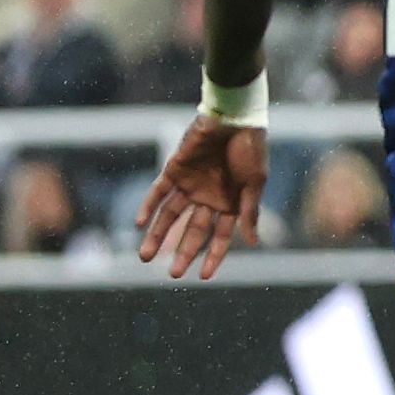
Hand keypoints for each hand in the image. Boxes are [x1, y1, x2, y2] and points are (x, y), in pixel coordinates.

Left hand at [134, 118, 267, 280]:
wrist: (234, 117)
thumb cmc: (251, 149)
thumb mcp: (255, 182)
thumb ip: (250, 211)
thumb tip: (253, 242)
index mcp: (231, 203)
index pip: (221, 237)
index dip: (213, 257)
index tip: (203, 276)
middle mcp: (208, 198)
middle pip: (192, 231)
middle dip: (182, 252)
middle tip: (173, 274)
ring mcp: (190, 185)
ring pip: (169, 216)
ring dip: (157, 235)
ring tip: (145, 257)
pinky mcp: (174, 170)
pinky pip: (157, 192)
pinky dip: (148, 207)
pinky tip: (139, 224)